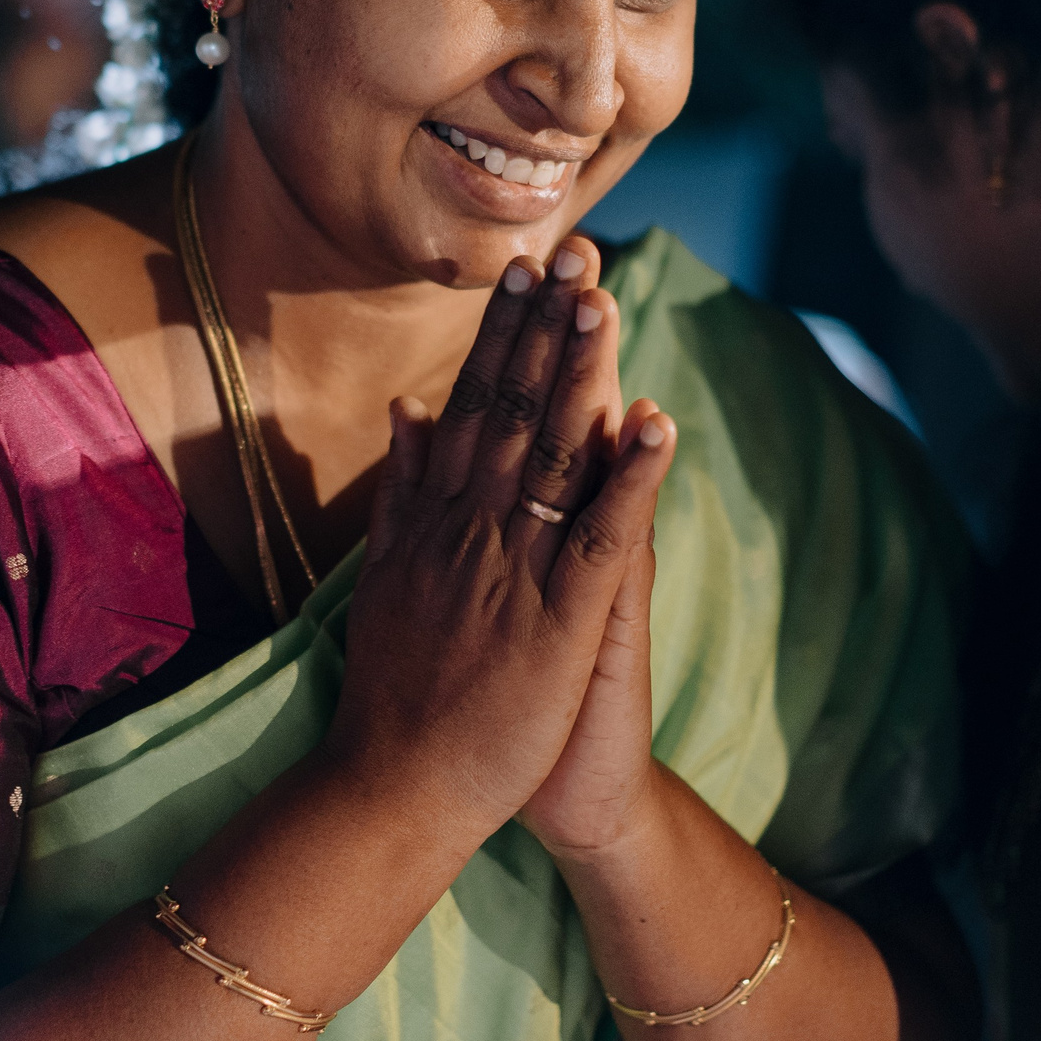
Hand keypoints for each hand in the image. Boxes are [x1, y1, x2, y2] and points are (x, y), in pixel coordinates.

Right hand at [318, 240, 672, 842]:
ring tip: (604, 303)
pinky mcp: (560, 619)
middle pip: (513, 408)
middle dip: (545, 327)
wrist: (397, 788)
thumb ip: (401, 489)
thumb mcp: (385, 573)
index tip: (521, 266)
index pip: (475, 402)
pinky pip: (601, 536)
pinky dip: (631, 479)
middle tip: (572, 252)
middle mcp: (475, 526)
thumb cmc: (398, 687)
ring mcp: (516, 569)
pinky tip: (655, 424)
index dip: (502, 332)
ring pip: (553, 453)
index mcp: (439, 515)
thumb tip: (406, 408)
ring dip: (581, 375)